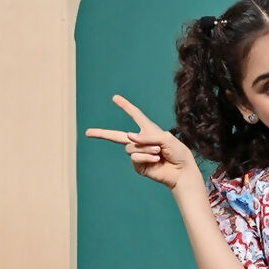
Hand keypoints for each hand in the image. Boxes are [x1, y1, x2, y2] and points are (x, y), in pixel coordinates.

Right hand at [85, 95, 199, 189]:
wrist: (181, 170)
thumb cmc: (177, 152)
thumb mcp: (165, 138)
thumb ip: (147, 136)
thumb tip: (129, 137)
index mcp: (148, 130)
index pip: (135, 115)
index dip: (125, 106)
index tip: (115, 98)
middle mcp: (140, 141)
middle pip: (116, 136)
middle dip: (101, 134)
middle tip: (87, 132)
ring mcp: (138, 154)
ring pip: (131, 147)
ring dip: (145, 148)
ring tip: (158, 152)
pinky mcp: (138, 166)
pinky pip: (135, 157)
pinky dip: (145, 157)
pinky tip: (156, 160)